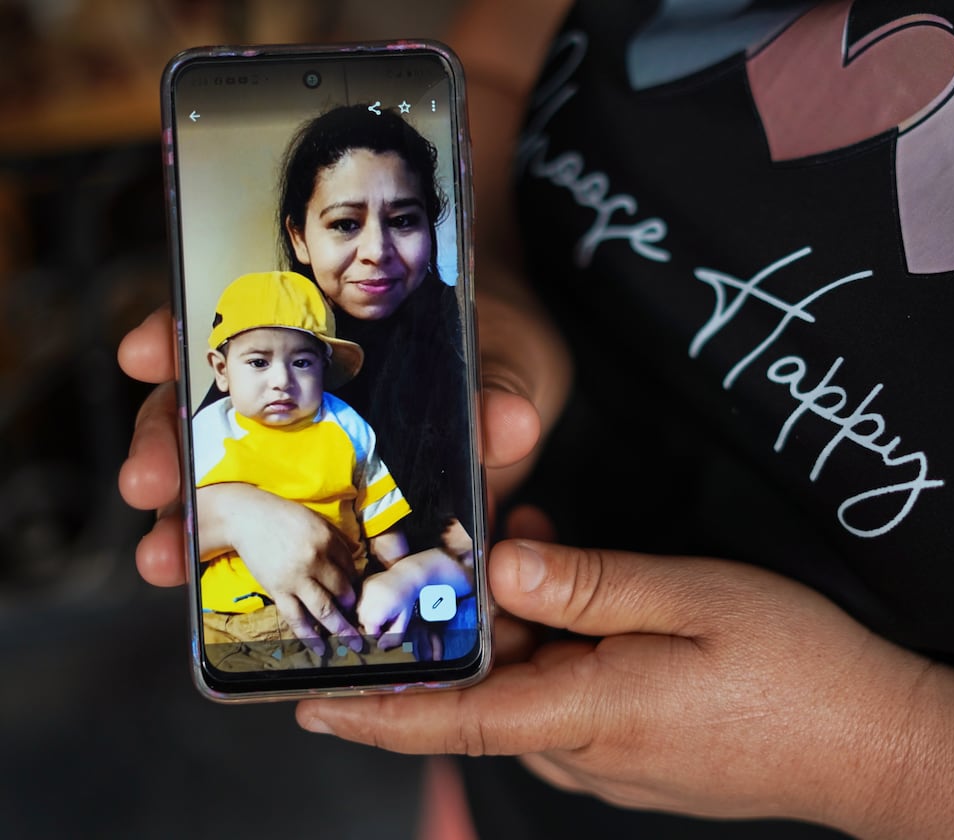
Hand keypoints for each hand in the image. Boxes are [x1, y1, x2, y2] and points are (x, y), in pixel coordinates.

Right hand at [116, 284, 569, 586]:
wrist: (511, 398)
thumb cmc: (498, 357)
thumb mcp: (504, 364)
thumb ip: (498, 391)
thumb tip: (511, 424)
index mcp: (324, 339)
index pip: (234, 330)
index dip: (181, 337)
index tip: (151, 351)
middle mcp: (292, 394)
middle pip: (204, 413)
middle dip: (164, 445)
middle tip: (150, 480)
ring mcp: (295, 455)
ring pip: (216, 481)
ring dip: (182, 518)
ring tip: (166, 556)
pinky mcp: (312, 509)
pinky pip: (259, 532)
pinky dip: (225, 556)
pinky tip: (203, 580)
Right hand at [200, 482, 360, 652]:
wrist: (247, 519)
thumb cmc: (284, 518)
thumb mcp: (317, 521)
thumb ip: (338, 539)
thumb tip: (357, 554)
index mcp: (328, 541)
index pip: (350, 569)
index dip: (356, 584)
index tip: (358, 596)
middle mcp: (315, 561)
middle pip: (342, 591)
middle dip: (353, 609)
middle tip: (364, 625)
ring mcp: (295, 579)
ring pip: (323, 609)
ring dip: (340, 629)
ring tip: (352, 644)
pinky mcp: (277, 590)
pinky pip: (295, 617)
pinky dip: (308, 635)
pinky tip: (319, 647)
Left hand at [294, 540, 930, 831]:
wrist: (878, 748)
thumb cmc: (797, 669)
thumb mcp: (697, 600)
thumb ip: (590, 586)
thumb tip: (498, 572)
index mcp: (586, 714)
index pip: (450, 721)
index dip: (373, 710)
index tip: (305, 699)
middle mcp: (585, 754)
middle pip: (488, 695)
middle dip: (469, 625)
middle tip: (481, 545)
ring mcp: (614, 766)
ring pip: (530, 695)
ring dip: (522, 631)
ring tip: (543, 554)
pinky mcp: (640, 762)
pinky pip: (570, 706)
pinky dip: (559, 652)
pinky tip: (590, 601)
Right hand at [358, 549, 472, 642]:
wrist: (407, 576)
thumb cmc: (407, 600)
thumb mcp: (404, 620)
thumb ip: (394, 636)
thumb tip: (381, 647)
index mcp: (374, 615)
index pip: (370, 633)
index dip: (379, 632)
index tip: (389, 625)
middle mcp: (364, 604)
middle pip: (362, 623)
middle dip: (372, 623)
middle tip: (387, 615)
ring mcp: (361, 593)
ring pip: (358, 612)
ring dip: (367, 613)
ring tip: (383, 606)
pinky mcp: (361, 585)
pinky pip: (358, 600)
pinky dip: (365, 602)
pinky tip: (378, 598)